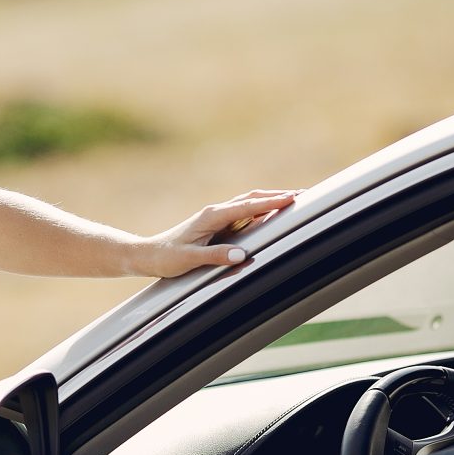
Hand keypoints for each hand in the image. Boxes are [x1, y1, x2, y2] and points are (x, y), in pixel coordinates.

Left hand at [141, 189, 298, 277]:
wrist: (148, 255)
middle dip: (278, 196)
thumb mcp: (189, 259)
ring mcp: (218, 217)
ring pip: (250, 204)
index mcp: (212, 216)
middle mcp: (216, 212)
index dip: (271, 202)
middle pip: (253, 199)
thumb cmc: (166, 257)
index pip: (248, 206)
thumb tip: (241, 255)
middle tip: (305, 195)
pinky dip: (262, 211)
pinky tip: (274, 213)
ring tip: (296, 200)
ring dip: (272, 201)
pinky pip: (245, 214)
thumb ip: (215, 256)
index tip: (293, 198)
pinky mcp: (218, 225)